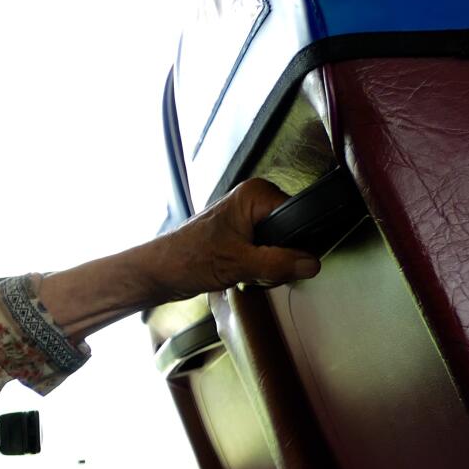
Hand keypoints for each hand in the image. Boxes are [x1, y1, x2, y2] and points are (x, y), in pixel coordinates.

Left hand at [148, 178, 321, 300]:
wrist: (158, 274)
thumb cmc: (183, 259)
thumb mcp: (238, 263)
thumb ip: (277, 263)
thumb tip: (309, 262)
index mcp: (255, 194)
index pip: (298, 217)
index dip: (292, 244)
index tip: (279, 259)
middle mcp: (252, 201)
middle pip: (290, 235)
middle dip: (277, 259)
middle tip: (253, 268)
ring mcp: (246, 219)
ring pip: (278, 248)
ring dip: (265, 267)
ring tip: (241, 271)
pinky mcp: (240, 237)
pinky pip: (264, 255)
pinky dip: (256, 269)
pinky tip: (239, 273)